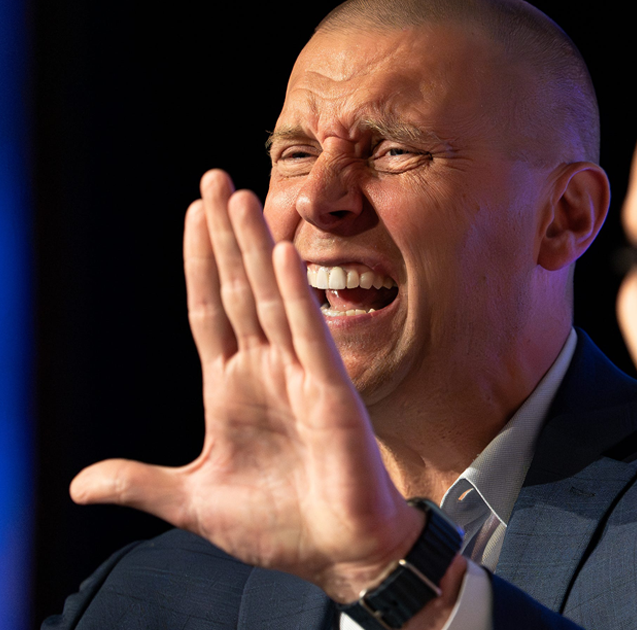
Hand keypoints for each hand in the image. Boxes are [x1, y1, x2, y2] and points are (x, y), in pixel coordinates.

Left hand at [70, 169, 422, 602]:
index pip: (210, 311)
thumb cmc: (280, 526)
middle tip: (215, 179)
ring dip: (255, 248)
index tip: (190, 213)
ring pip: (273, 300)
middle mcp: (268, 371)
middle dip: (225, 235)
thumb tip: (79, 485)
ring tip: (241, 197)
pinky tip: (280, 255)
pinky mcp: (332, 394)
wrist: (339, 555)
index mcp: (233, 389)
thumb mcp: (194, 503)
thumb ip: (141, 484)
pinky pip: (310, 335)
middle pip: (240, 290)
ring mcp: (301, 377)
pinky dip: (295, 295)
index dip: (198, 263)